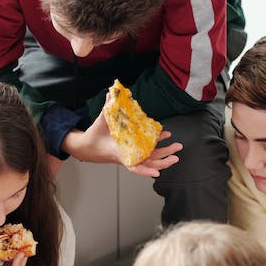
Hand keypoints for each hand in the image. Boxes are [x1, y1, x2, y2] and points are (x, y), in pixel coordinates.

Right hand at [62, 112, 181, 177]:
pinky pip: (148, 153)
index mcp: (119, 153)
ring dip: (164, 154)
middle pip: (149, 163)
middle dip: (164, 159)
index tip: (157, 173)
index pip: (133, 166)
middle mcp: (128, 156)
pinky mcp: (132, 151)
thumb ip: (107, 107)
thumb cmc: (94, 137)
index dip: (145, 171)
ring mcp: (131, 154)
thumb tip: (111, 92)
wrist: (88, 147)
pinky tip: (164, 139)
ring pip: (151, 159)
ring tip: (176, 147)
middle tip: (176, 150)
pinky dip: (157, 147)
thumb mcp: (100, 121)